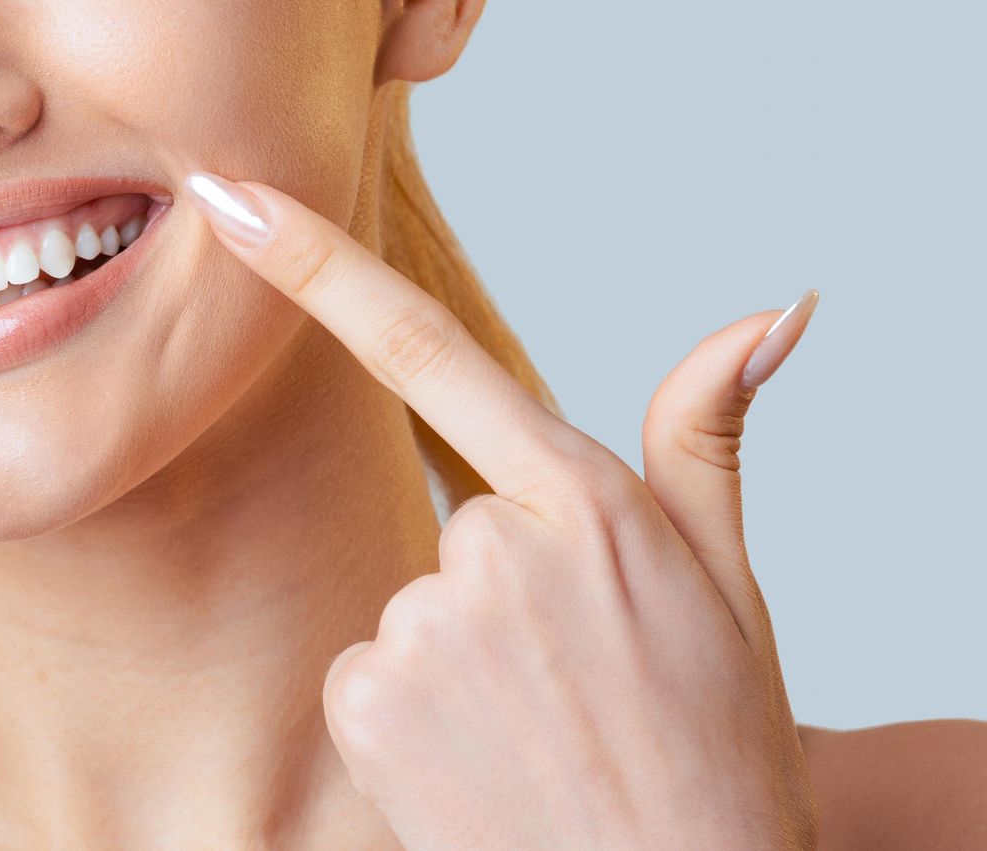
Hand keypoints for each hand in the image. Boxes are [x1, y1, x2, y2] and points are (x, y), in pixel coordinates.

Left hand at [186, 172, 819, 848]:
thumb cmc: (714, 748)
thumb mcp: (730, 584)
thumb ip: (707, 440)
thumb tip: (770, 312)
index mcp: (584, 501)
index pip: (431, 351)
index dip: (318, 267)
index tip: (232, 201)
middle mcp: (493, 549)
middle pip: (452, 529)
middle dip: (497, 592)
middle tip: (571, 681)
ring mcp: (423, 625)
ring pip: (407, 609)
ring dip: (456, 662)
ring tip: (533, 731)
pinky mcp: (366, 700)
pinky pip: (364, 676)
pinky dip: (408, 717)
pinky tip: (476, 761)